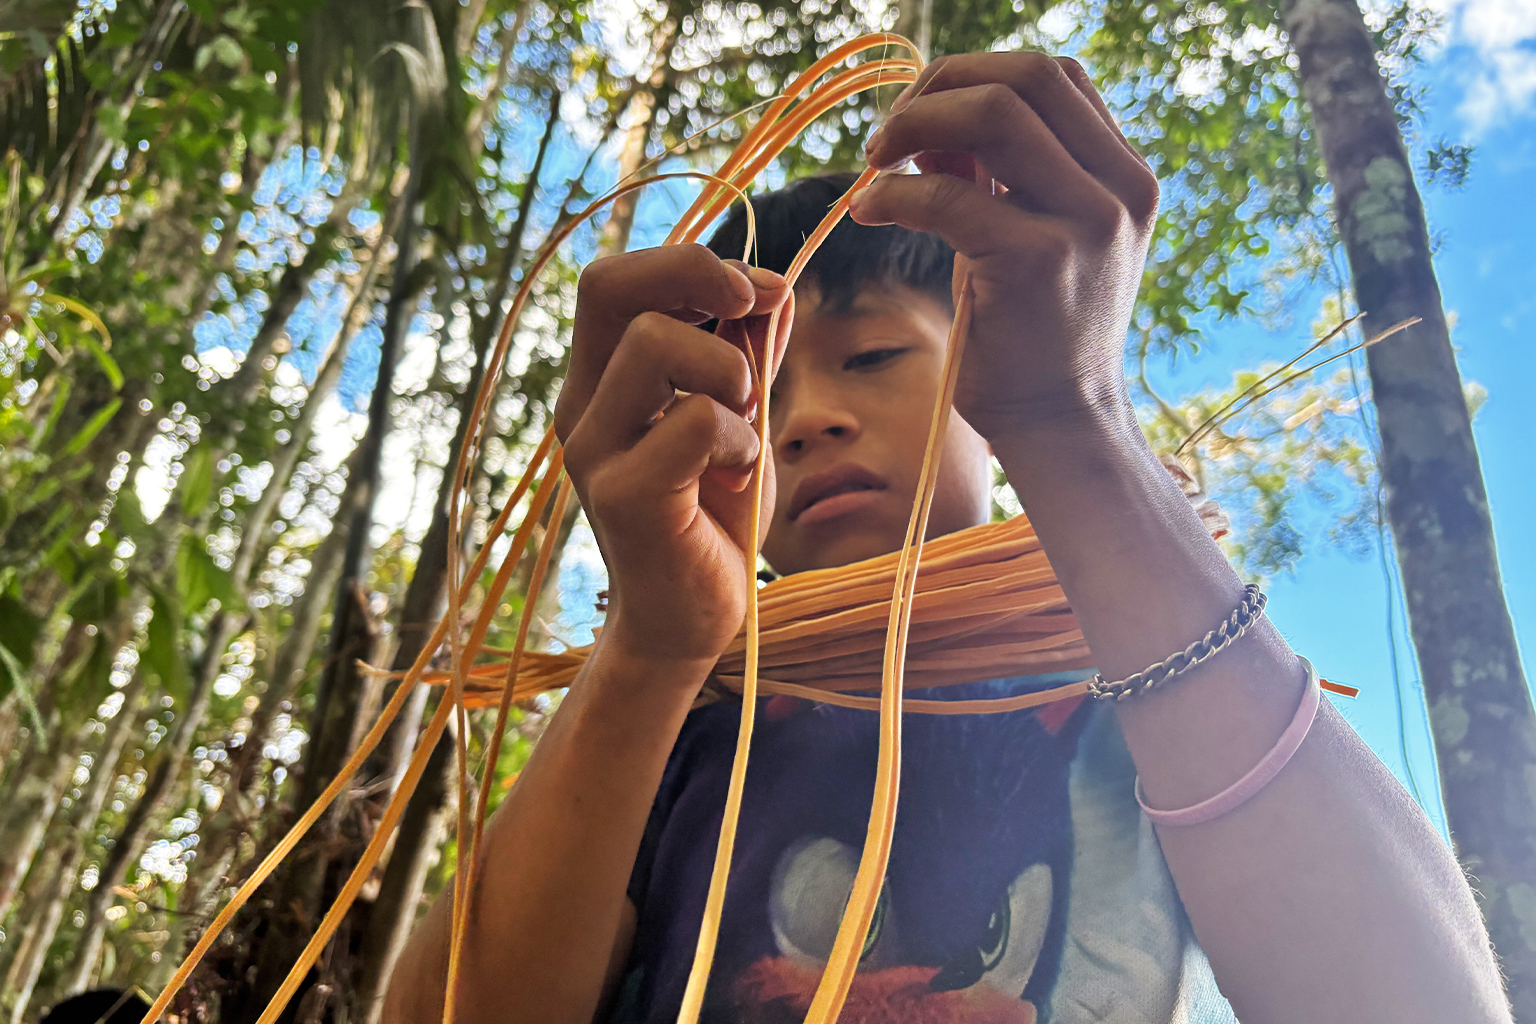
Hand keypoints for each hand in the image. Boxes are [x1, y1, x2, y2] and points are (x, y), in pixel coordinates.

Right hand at [555, 245, 791, 671]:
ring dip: (726, 369)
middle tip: (750, 308)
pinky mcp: (623, 495)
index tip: (758, 292)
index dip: (689, 263)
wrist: (690, 621)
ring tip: (742, 424)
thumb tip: (773, 291)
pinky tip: (737, 475)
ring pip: (653, 343)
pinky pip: (693, 419)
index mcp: (601, 381)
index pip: (612, 280)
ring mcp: (595, 450)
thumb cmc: (710, 520)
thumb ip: (747, 358)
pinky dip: (738, 436)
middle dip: (694, 274)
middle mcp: (583, 407)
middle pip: (607, 286)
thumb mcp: (739, 422)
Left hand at [849, 51, 1158, 442]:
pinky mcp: (1035, 260)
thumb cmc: (1033, 329)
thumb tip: (931, 118)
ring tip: (876, 163)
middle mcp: (1118, 189)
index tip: (925, 116)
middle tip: (890, 135)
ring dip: (916, 124)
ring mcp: (1084, 222)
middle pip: (1027, 76)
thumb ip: (1003, 174)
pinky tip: (868, 212)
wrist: (1057, 419)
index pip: (1055, 77)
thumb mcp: (1033, 234)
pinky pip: (946, 195)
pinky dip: (892, 194)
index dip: (977, 77)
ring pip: (993, 114)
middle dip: (943, 87)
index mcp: (1125, 175)